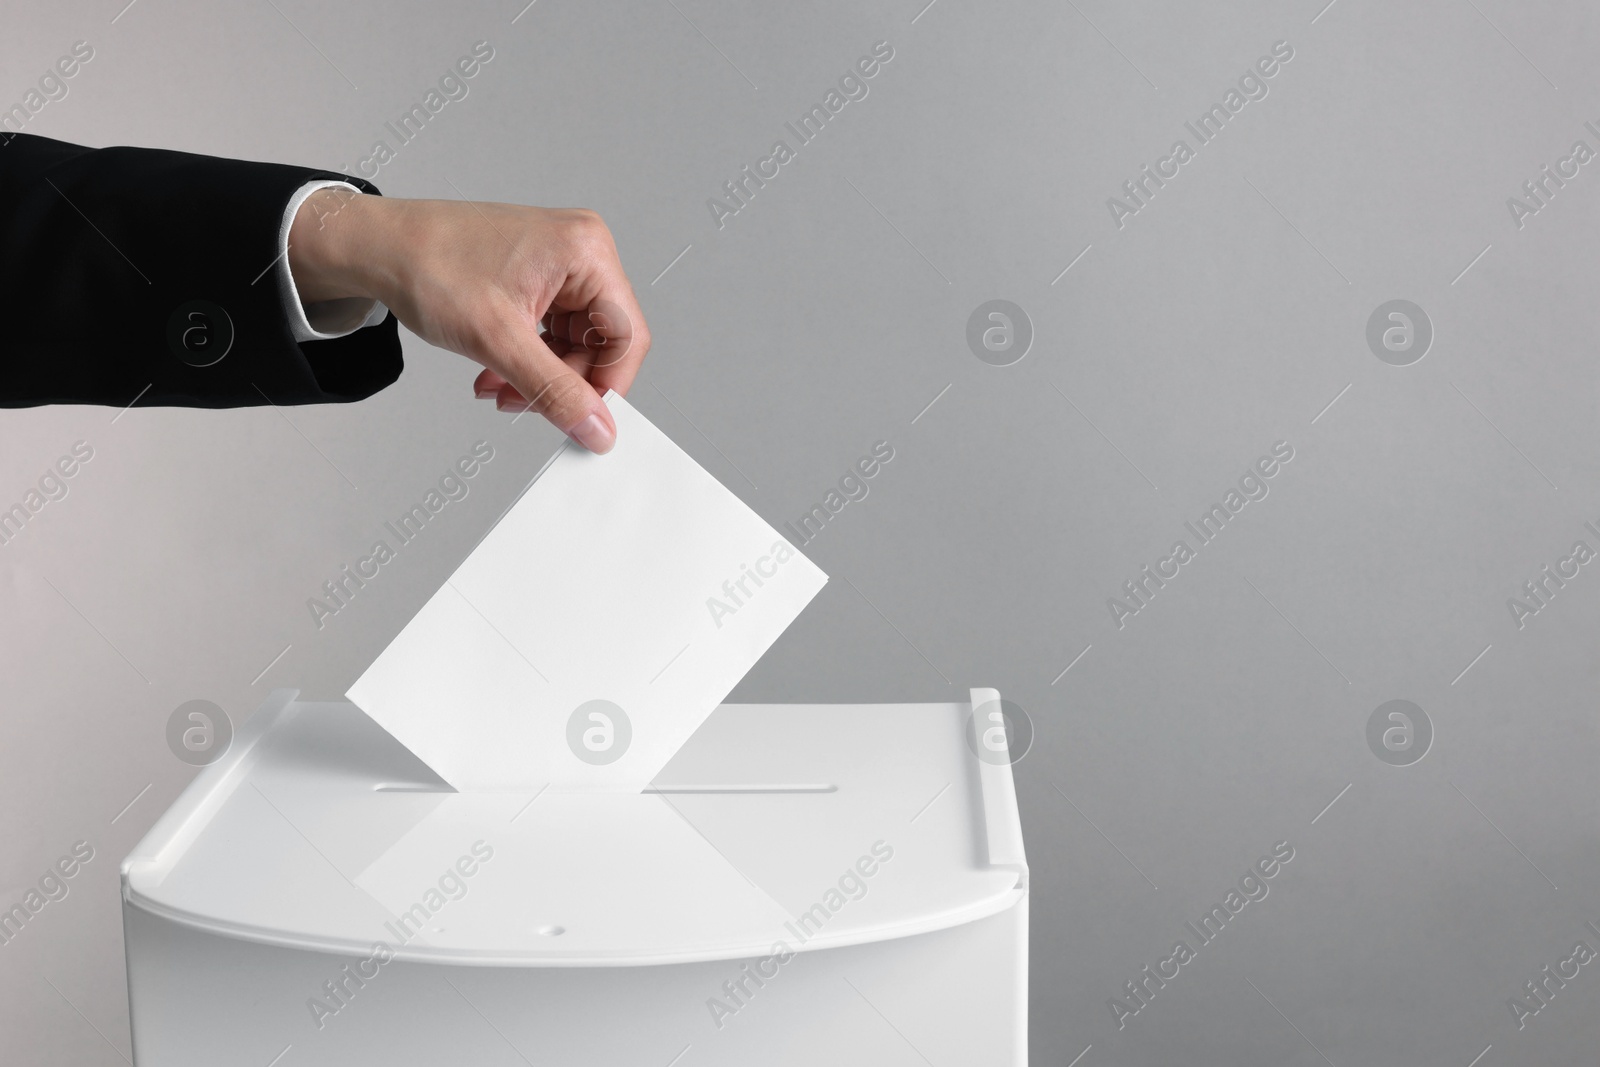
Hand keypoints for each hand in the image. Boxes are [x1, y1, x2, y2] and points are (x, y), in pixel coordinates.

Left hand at [288, 189, 650, 452]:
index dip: (607, 386)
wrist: (377, 246)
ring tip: (498, 391)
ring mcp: (561, 262)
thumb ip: (554, 392)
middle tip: (524, 406)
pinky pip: (551, 332)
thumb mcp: (498, 341)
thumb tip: (596, 429)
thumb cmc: (428, 265)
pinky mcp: (540, 275)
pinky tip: (495, 374)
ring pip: (573, 343)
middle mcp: (581, 251)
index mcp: (585, 252)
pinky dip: (526, 359)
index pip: (626, 336)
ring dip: (539, 376)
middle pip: (600, 343)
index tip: (583, 422)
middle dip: (562, 383)